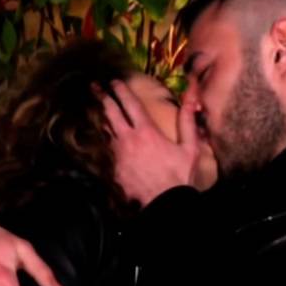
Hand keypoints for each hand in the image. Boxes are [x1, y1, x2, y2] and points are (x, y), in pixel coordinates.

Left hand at [102, 80, 202, 206]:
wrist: (163, 204)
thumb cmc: (179, 176)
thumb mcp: (190, 148)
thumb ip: (187, 121)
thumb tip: (191, 98)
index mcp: (147, 131)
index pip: (130, 104)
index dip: (121, 90)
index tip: (114, 81)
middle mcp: (128, 139)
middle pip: (110, 112)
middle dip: (102, 97)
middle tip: (94, 86)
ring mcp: (118, 154)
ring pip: (105, 130)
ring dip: (101, 116)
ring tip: (95, 106)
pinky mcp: (113, 168)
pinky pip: (106, 150)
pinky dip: (104, 139)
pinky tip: (101, 136)